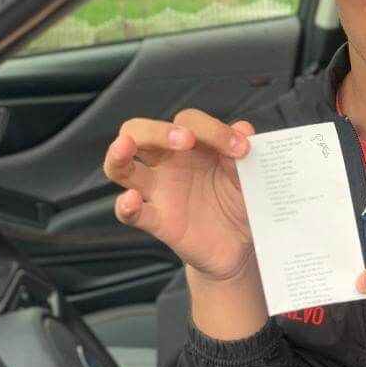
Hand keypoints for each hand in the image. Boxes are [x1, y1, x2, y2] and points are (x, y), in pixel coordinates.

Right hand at [103, 109, 255, 281]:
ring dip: (118, 153)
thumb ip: (242, 155)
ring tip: (126, 145)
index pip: (187, 121)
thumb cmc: (238, 202)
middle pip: (139, 132)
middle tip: (187, 139)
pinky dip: (125, 206)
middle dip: (157, 130)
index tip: (240, 147)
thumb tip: (243, 128)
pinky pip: (131, 214)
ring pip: (120, 167)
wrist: (240, 244)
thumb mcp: (247, 177)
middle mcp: (167, 164)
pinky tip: (131, 200)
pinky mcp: (158, 222)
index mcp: (190, 146)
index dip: (211, 128)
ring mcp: (158, 192)